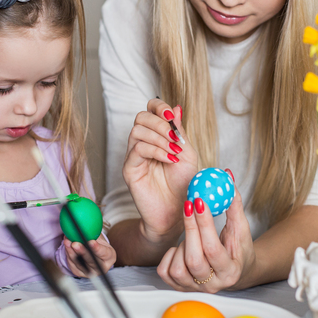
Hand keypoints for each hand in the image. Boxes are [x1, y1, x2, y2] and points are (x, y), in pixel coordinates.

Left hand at [64, 235, 116, 277]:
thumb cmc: (98, 243)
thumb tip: (86, 222)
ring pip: (79, 263)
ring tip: (67, 241)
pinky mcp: (79, 273)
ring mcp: (90, 272)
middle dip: (82, 252)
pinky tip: (67, 245)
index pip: (104, 253)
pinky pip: (72, 265)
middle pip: (90, 261)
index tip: (91, 241)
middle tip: (75, 244)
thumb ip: (94, 232)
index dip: (97, 248)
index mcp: (109, 257)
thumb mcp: (99, 237)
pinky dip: (68, 254)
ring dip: (72, 252)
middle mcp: (101, 267)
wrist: (92, 253)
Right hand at [122, 99, 197, 241]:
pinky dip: (155, 150)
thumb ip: (180, 131)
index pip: (150, 110)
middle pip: (141, 117)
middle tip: (176, 138)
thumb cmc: (183, 183)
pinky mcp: (129, 169)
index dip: (159, 107)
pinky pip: (137, 149)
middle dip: (160, 124)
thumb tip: (177, 108)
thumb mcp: (187, 153)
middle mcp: (142, 142)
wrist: (177, 211)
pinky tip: (169, 159)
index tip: (172, 117)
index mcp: (156, 136)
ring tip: (174, 152)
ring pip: (137, 131)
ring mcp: (134, 156)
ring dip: (160, 138)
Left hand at [157, 169, 256, 291]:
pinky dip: (168, 257)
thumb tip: (227, 175)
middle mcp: (213, 285)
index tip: (198, 201)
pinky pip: (166, 273)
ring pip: (178, 269)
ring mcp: (196, 288)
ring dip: (180, 245)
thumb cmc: (238, 248)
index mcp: (230, 271)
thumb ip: (234, 204)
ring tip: (189, 234)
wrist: (236, 270)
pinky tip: (179, 248)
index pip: (213, 248)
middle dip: (189, 229)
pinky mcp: (181, 288)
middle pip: (194, 259)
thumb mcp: (241, 228)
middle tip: (188, 204)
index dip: (204, 224)